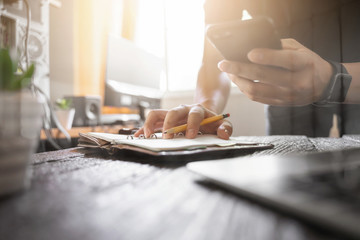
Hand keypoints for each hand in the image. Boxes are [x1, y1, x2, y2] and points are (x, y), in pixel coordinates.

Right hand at [134, 104, 232, 138]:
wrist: (204, 115)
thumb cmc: (212, 122)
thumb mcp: (222, 124)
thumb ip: (225, 128)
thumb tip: (223, 134)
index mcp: (198, 110)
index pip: (195, 113)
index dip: (192, 123)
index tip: (190, 135)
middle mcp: (183, 110)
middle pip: (173, 112)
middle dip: (169, 124)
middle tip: (168, 138)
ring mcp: (172, 114)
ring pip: (158, 114)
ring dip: (151, 124)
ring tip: (148, 136)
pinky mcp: (164, 120)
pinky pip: (151, 121)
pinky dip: (144, 128)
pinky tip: (138, 136)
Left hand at [218, 38, 332, 105]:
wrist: (323, 85)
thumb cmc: (308, 62)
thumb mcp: (301, 49)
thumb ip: (281, 47)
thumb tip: (254, 46)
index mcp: (305, 64)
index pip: (286, 61)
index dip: (267, 57)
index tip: (249, 53)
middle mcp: (297, 81)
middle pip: (265, 77)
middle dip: (240, 70)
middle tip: (224, 64)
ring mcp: (288, 95)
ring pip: (257, 91)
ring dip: (238, 82)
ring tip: (228, 72)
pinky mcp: (280, 103)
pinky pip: (258, 98)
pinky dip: (245, 89)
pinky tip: (238, 81)